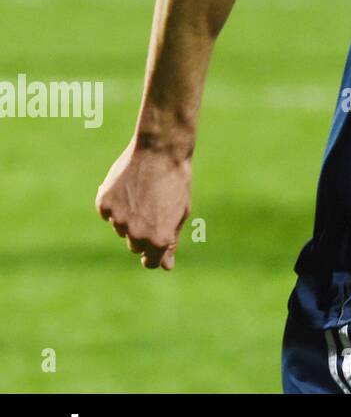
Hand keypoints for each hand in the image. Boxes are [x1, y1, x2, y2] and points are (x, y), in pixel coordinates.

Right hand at [96, 138, 191, 269]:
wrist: (161, 150)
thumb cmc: (175, 181)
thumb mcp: (181, 212)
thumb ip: (171, 241)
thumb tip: (166, 266)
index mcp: (159, 239)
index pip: (151, 262)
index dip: (155, 255)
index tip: (156, 246)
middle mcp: (136, 234)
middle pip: (136, 245)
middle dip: (144, 232)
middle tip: (154, 207)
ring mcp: (118, 219)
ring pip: (121, 228)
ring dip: (130, 215)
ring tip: (144, 191)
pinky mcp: (104, 204)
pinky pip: (108, 211)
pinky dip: (115, 202)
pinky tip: (129, 186)